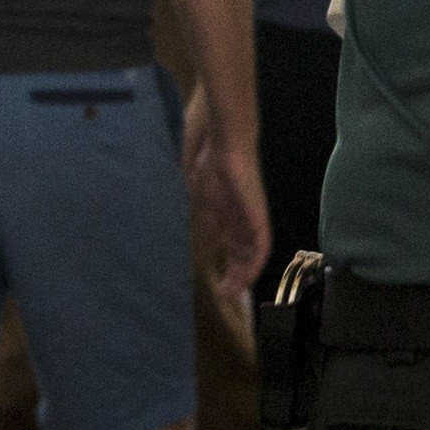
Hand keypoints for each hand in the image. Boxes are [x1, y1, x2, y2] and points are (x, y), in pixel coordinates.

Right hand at [187, 131, 270, 310]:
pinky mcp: (257, 213)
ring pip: (251, 251)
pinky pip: (262, 243)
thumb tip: (167, 218)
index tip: (215, 279)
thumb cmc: (204, 150)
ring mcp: (249, 213)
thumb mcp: (191, 184)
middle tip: (223, 294)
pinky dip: (255, 262)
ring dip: (244, 273)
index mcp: (222, 207)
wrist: (224, 136)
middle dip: (233, 273)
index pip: (228, 240)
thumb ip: (187, 203)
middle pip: (240, 250)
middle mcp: (238, 214)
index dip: (224, 260)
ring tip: (232, 293)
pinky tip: (247, 277)